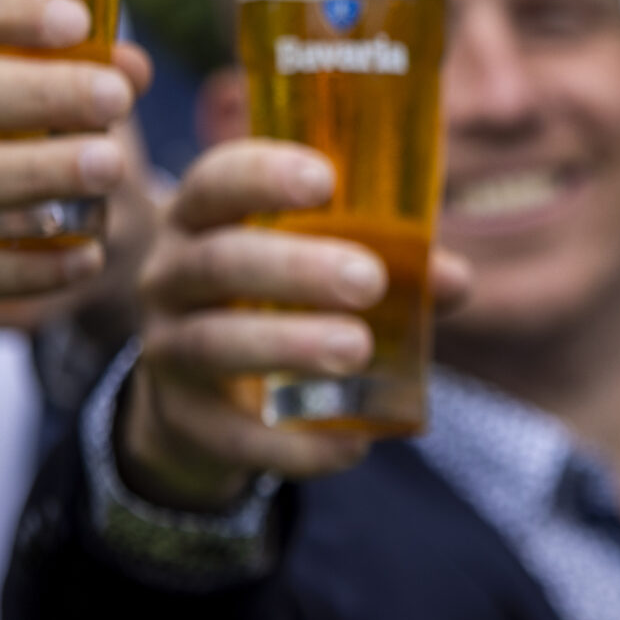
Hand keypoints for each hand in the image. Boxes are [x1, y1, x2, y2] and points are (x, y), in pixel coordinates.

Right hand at [122, 140, 474, 511]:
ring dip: (289, 346)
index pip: (217, 180)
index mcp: (206, 217)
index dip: (264, 176)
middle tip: (369, 281)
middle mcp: (172, 275)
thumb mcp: (323, 265)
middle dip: (295, 269)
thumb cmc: (279, 298)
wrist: (208, 397)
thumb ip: (389, 261)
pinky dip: (291, 443)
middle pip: (220, 262)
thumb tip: (452, 279)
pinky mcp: (181, 419)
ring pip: (213, 343)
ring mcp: (167, 348)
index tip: (326, 180)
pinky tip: (351, 443)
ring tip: (358, 350)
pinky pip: (228, 434)